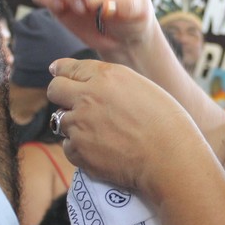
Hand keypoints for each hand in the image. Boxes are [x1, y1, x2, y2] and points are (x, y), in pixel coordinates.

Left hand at [45, 58, 203, 197]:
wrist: (170, 157)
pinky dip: (80, 149)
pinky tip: (101, 152)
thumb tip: (94, 88)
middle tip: (72, 104)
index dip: (62, 71)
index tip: (57, 72)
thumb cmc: (167, 122)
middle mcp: (87, 97)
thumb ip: (112, 85)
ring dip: (74, 125)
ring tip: (99, 134)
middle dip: (61, 95)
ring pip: (60, 120)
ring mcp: (80, 125)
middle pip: (55, 90)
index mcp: (106, 76)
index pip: (69, 68)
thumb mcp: (142, 88)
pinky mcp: (79, 151)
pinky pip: (69, 147)